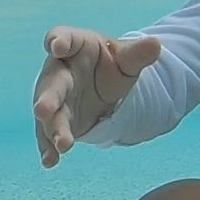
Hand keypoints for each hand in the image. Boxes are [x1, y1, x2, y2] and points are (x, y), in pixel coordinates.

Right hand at [32, 26, 161, 167]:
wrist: (107, 87)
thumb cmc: (113, 65)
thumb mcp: (127, 59)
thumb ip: (138, 54)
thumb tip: (156, 44)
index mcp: (74, 46)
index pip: (62, 37)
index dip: (58, 41)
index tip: (56, 46)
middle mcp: (58, 71)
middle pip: (51, 83)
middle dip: (47, 98)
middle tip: (43, 111)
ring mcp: (55, 98)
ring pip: (51, 114)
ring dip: (52, 129)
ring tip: (62, 145)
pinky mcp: (58, 120)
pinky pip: (49, 134)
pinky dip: (49, 148)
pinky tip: (51, 161)